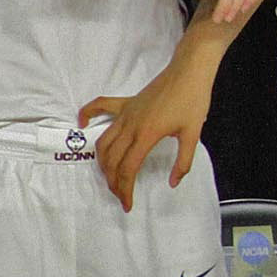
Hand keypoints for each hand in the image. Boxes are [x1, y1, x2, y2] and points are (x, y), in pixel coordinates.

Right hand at [80, 51, 220, 209]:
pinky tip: (83, 125)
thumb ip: (183, 162)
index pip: (128, 169)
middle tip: (121, 195)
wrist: (190, 71)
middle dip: (113, 182)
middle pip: (112, 160)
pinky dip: (87, 115)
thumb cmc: (193, 100)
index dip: (125, 189)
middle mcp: (130, 125)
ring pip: (103, 141)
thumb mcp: (193, 135)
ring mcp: (126, 113)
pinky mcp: (126, 102)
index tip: (128, 204)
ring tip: (109, 176)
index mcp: (146, 135)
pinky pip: (100, 107)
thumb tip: (173, 183)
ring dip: (102, 162)